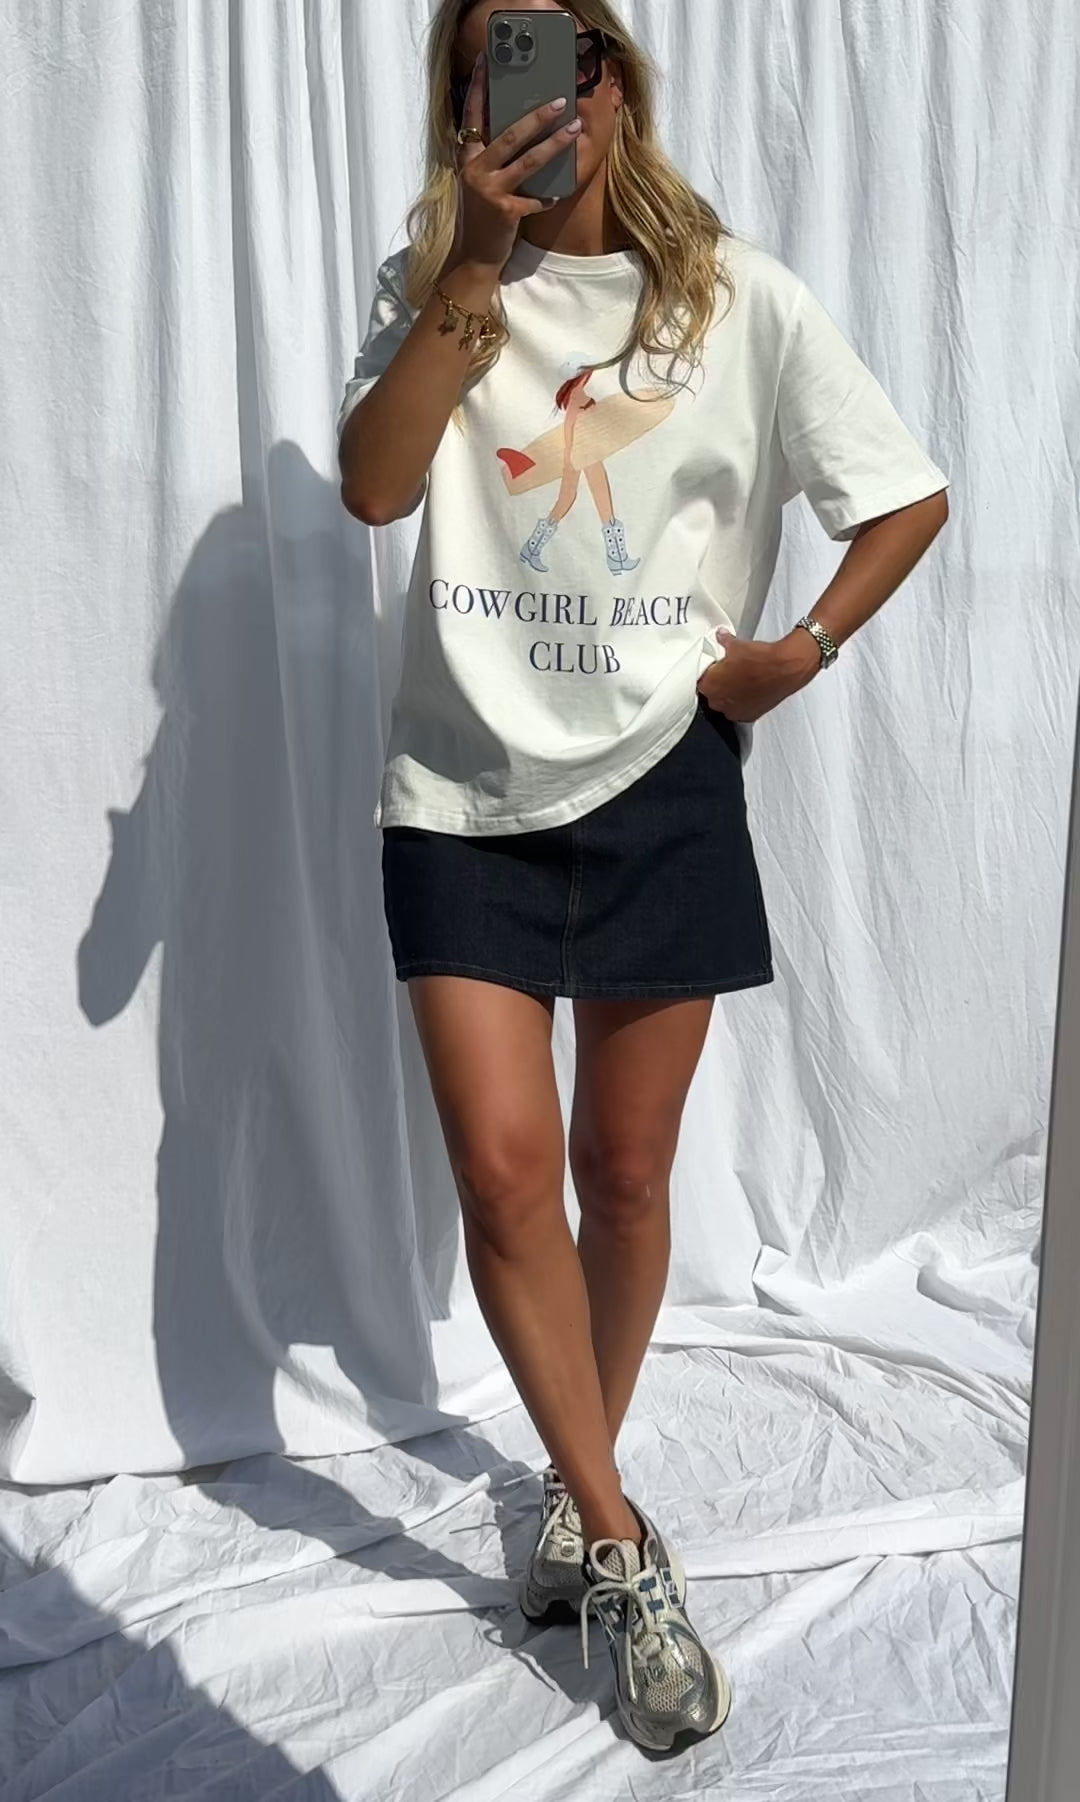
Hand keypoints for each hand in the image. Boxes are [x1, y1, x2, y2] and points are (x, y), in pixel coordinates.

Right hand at [454, 54, 581, 271]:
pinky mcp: (504, 212)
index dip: (479, 87)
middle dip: (537, 116)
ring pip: (528, 161)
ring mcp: (489, 191)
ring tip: (574, 128)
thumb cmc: (481, 219)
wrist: (472, 258)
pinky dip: (547, 198)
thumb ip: (492, 159)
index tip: (487, 60)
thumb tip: (521, 133)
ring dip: (555, 144)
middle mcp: (475, 171)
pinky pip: (534, 200)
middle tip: (560, 100)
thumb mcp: (480, 184)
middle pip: (510, 135)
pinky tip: (558, 196)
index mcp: (468, 159)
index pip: (472, 115)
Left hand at [696, 628, 820, 722]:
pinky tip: (748, 691)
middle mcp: (719, 703)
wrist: (786, 669)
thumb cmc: (760, 658)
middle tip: (727, 674)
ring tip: (740, 682)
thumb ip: (724, 642)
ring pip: (724, 704)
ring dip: (729, 695)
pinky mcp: (749, 716)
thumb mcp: (738, 645)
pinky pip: (738, 710)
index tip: (713, 668)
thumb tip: (720, 636)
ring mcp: (733, 712)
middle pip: (711, 694)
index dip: (707, 674)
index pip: (699, 681)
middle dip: (717, 685)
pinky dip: (741, 702)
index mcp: (710, 685)